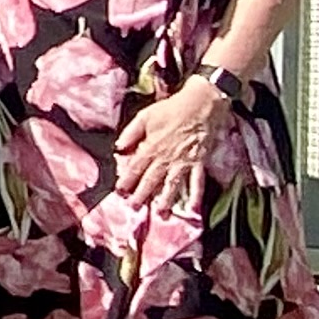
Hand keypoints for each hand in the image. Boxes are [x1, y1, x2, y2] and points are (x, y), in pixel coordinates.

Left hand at [114, 77, 225, 212]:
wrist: (200, 105)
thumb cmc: (171, 109)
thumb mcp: (144, 116)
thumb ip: (130, 133)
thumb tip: (118, 148)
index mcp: (151, 146)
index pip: (135, 168)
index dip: (126, 181)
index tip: (119, 192)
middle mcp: (166, 158)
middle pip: (151, 180)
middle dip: (142, 195)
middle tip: (134, 208)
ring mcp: (184, 162)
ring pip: (172, 184)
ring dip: (166, 200)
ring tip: (160, 213)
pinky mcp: (199, 162)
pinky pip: (198, 181)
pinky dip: (196, 195)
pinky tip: (193, 208)